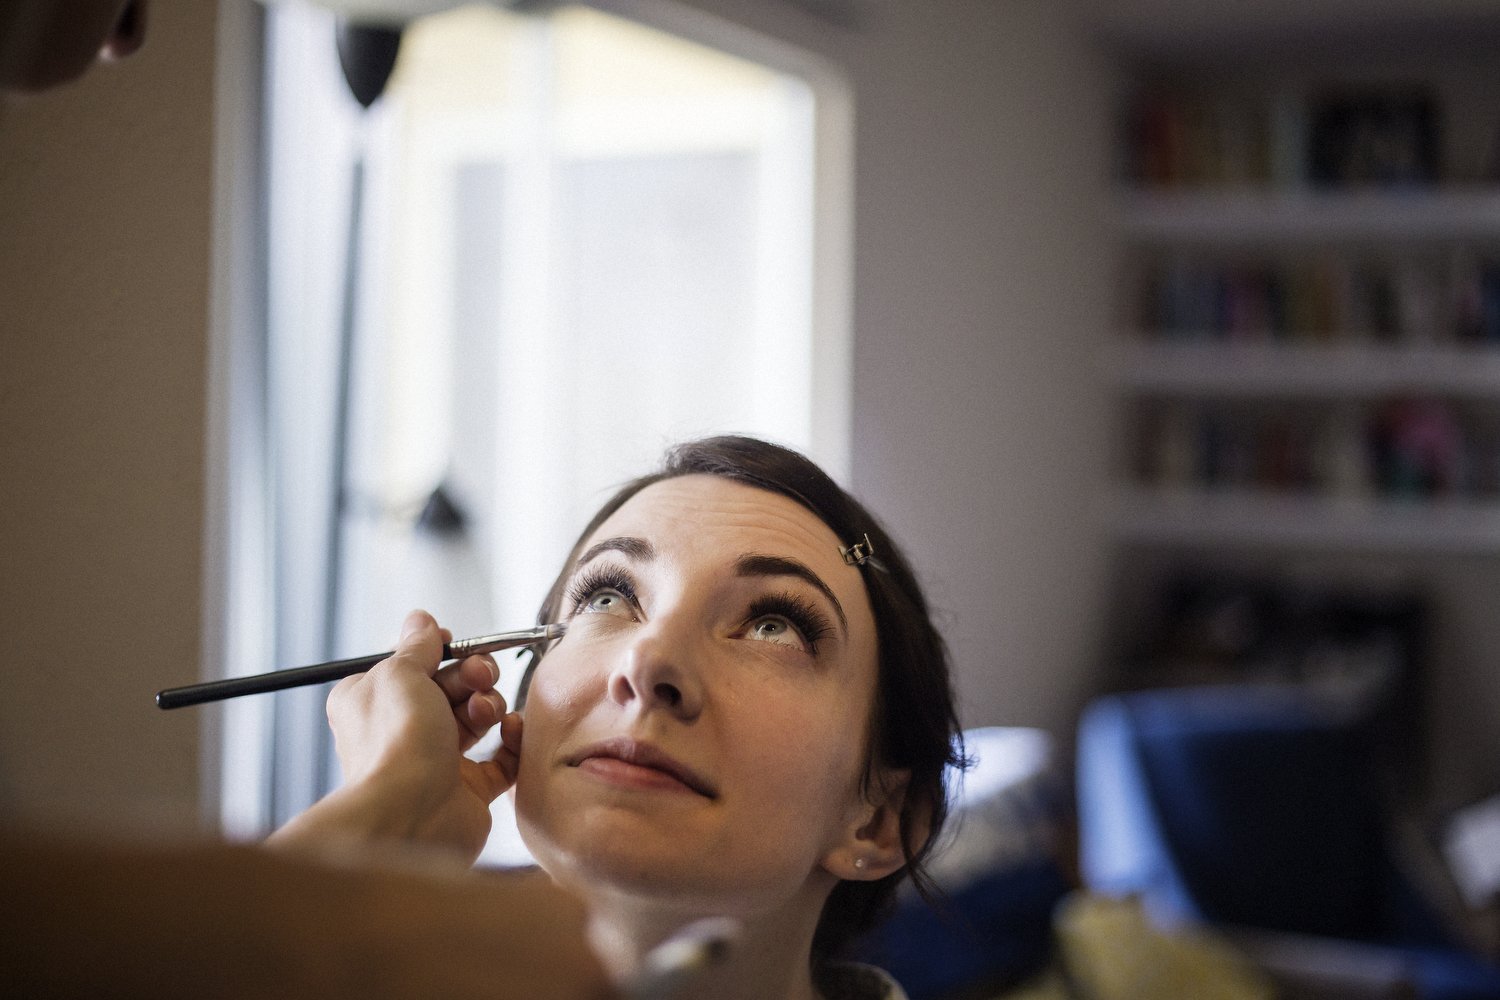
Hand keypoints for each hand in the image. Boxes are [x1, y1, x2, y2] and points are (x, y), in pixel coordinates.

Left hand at [269, 610, 523, 862]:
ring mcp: (437, 760)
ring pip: (477, 716)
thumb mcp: (401, 673)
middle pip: (451, 686)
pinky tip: (509, 731)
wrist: (411, 815)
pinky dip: (511, 739)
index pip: (414, 665)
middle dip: (471, 675)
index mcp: (373, 702)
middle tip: (478, 676)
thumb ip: (418, 645)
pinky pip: (502, 755)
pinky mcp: (469, 789)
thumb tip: (421, 620)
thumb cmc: (396, 744)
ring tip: (485, 713)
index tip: (454, 646)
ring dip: (488, 705)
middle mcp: (402, 731)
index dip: (440, 652)